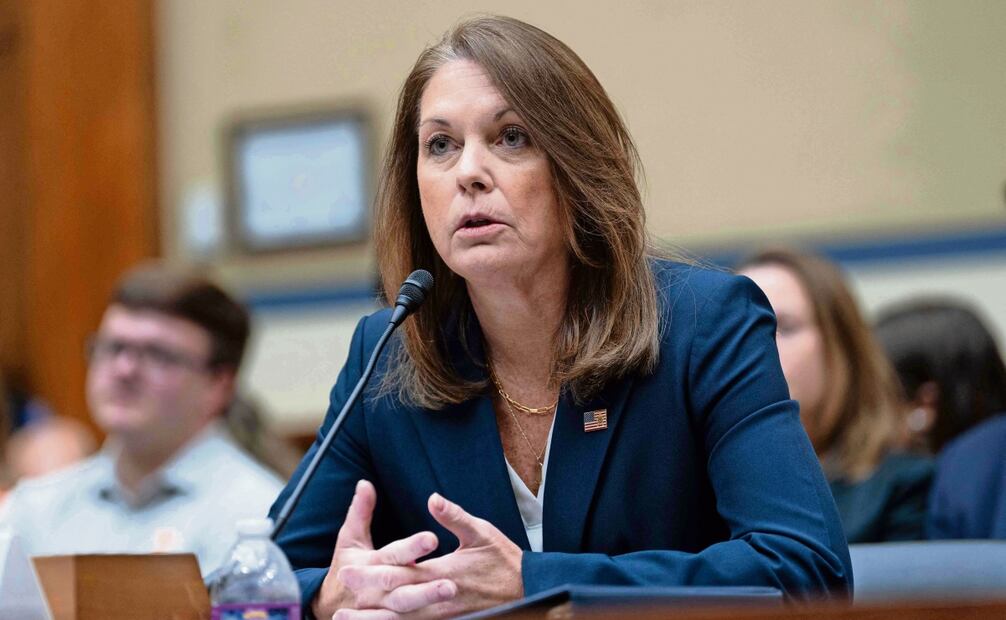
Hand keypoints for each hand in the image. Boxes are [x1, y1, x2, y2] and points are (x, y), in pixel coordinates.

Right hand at [312, 480, 457, 618]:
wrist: (330, 604)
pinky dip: (421, 617)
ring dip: (426, 601)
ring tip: (451, 591)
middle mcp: (374, 589)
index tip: (433, 538)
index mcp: (368, 565)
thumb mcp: (350, 538)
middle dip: (425, 585)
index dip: (411, 547)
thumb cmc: (347, 565)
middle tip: (451, 581)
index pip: (392, 555)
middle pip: (400, 586)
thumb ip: (361, 512)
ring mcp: (379, 609)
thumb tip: (365, 483)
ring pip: (404, 608)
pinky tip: (445, 615)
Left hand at [336, 493, 523, 618]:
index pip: (401, 572)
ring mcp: (443, 615)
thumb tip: (432, 498)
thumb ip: (454, 517)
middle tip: (339, 588)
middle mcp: (439, 598)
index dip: (372, 571)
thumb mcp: (482, 532)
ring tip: (345, 618)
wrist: (528, 591)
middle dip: (364, 594)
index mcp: (444, 572)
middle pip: (394, 599)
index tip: (347, 567)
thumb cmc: (503, 560)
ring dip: (372, 619)